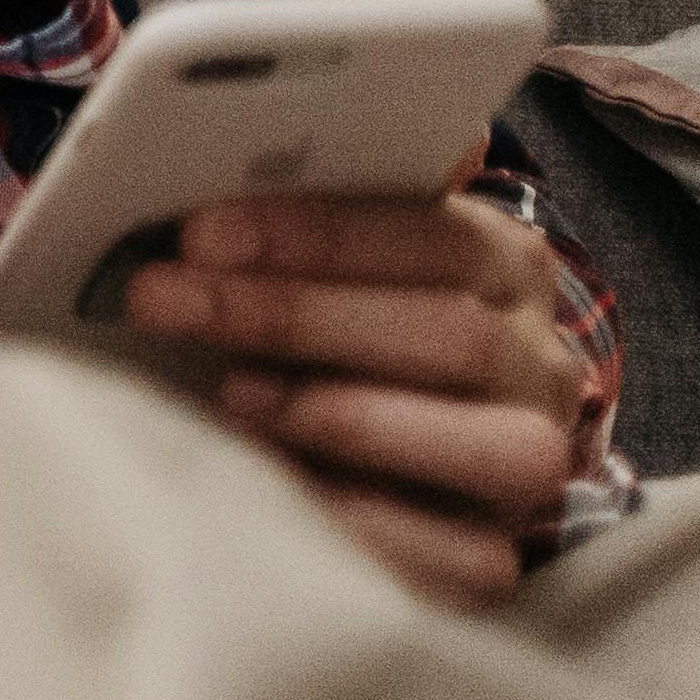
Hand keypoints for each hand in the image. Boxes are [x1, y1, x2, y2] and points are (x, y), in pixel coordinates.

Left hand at [124, 184, 583, 608]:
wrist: (356, 468)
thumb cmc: (312, 338)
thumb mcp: (314, 262)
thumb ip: (325, 203)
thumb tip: (363, 141)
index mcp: (503, 267)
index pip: (436, 235)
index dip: (317, 232)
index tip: (201, 231)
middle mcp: (538, 364)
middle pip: (450, 334)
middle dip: (292, 314)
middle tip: (161, 298)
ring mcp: (527, 465)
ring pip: (488, 446)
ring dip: (346, 417)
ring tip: (231, 394)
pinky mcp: (490, 558)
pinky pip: (454, 555)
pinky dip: (360, 520)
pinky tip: (276, 487)